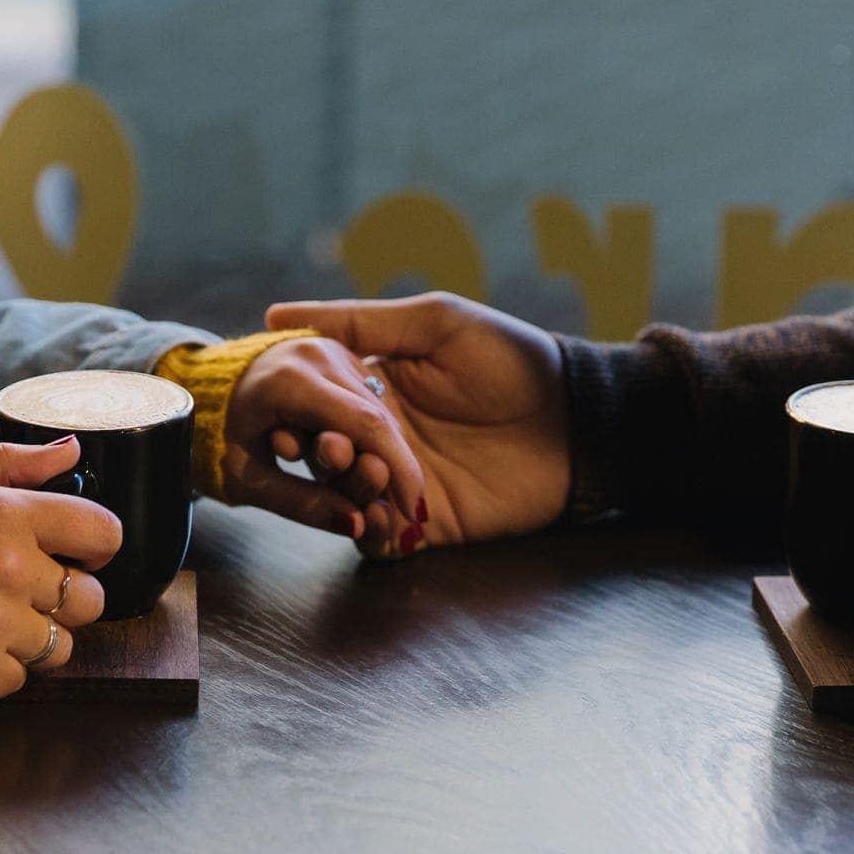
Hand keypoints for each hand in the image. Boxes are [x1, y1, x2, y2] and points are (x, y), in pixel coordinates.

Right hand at [0, 437, 118, 699]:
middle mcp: (9, 567)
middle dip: (64, 601)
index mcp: (6, 514)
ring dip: (29, 640)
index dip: (96, 548)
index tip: (75, 556)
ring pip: (60, 645)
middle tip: (18, 597)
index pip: (103, 532)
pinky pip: (18, 678)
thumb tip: (73, 450)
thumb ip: (11, 466)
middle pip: (91, 599)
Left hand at [221, 336, 426, 540]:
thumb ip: (302, 503)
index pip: (364, 427)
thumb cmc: (213, 436)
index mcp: (291, 380)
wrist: (194, 387)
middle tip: (412, 512)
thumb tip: (356, 527)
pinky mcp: (337, 352)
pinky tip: (374, 462)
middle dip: (399, 466)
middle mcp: (317, 354)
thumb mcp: (248, 479)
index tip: (415, 511)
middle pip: (379, 416)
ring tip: (393, 493)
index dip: (398, 471)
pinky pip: (369, 396)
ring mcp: (329, 348)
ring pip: (379, 405)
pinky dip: (377, 432)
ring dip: (390, 451)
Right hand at [265, 292, 567, 554]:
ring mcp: (403, 485)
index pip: (316, 407)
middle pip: (324, 457)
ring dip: (347, 492)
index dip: (300, 413)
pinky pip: (382, 540)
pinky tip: (384, 518)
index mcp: (376, 390)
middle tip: (338, 448)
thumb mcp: (436, 324)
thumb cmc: (514, 360)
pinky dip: (373, 534)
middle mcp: (382, 439)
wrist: (577, 421)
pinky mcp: (429, 526)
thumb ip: (362, 321)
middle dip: (323, 454)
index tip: (293, 415)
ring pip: (346, 500)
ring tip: (372, 475)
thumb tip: (275, 313)